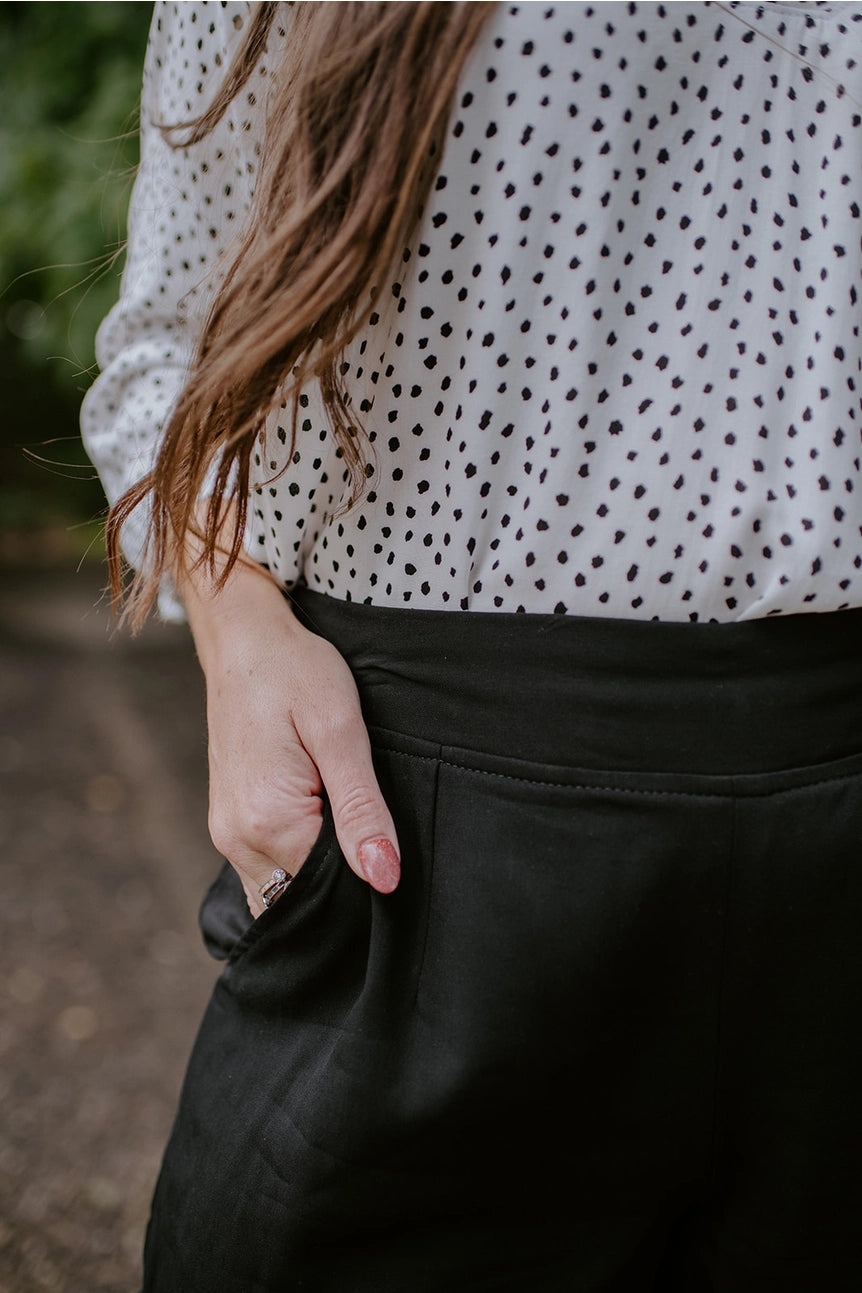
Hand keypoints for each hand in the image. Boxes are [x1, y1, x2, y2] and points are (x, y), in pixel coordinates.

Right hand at [180, 541, 399, 915]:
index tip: (386, 845)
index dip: (366, 878)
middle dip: (340, 886)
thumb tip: (384, 878)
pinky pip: (268, 868)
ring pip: (282, 890)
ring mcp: (227, 834)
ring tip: (348, 821)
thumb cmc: (295, 671)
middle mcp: (237, 840)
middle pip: (300, 900)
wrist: (244, 639)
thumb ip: (362, 811)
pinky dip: (298, 861)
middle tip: (371, 830)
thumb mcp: (341, 733)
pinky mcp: (229, 821)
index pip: (328, 892)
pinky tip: (324, 822)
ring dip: (318, 874)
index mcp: (267, 823)